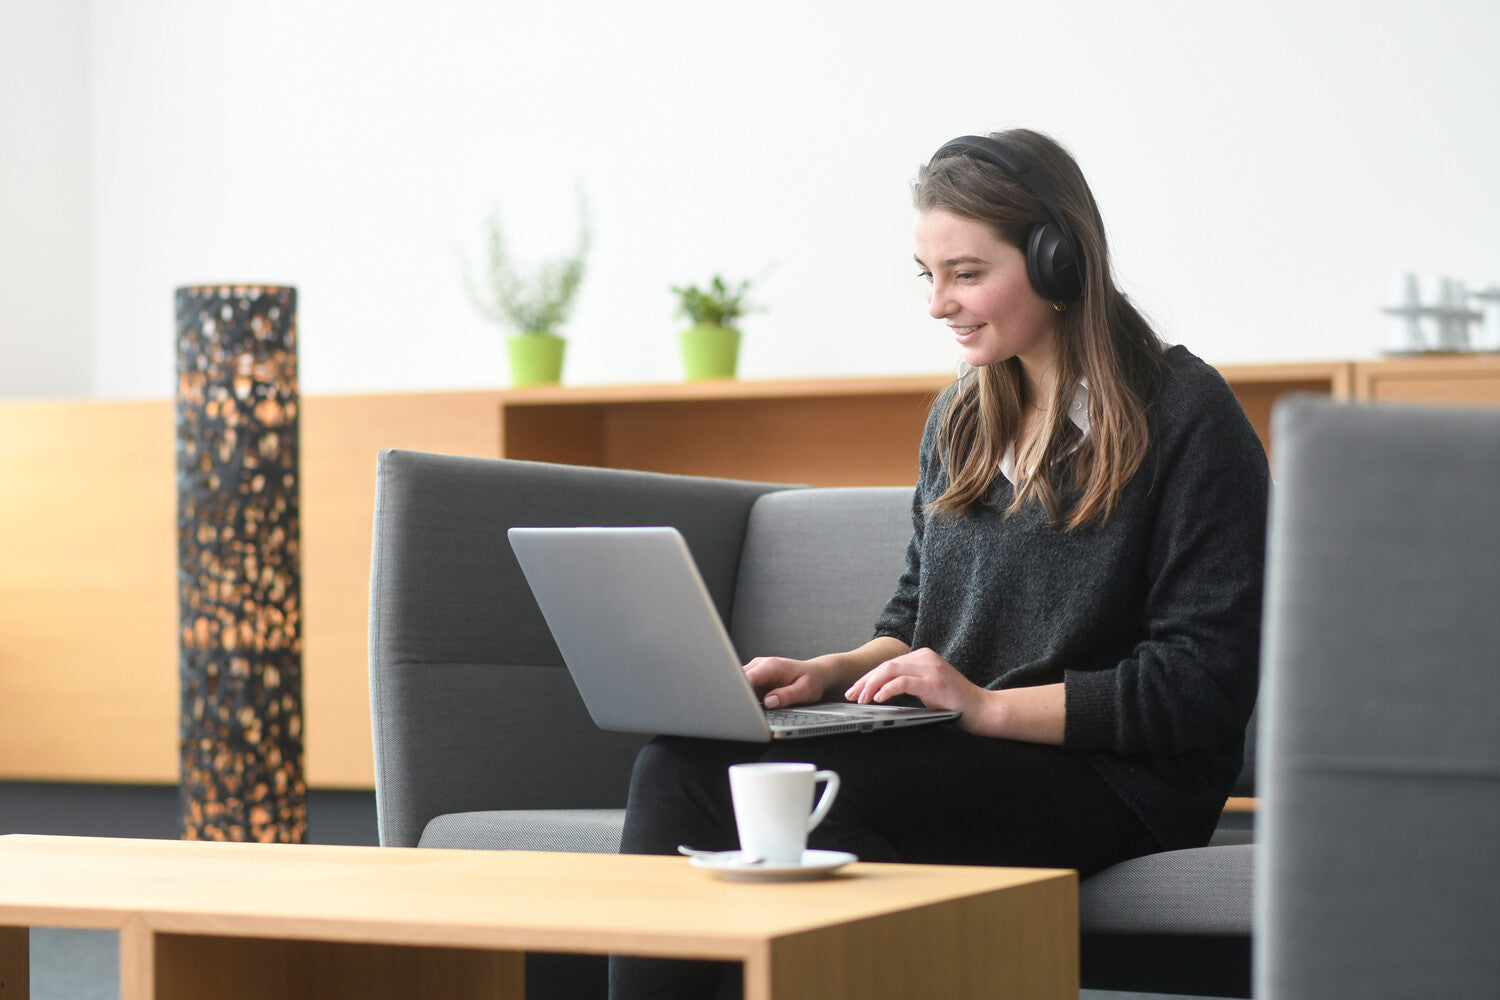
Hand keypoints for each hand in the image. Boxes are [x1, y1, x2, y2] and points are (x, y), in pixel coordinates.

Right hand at [743, 656, 828, 709]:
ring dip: (742, 696)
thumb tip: (768, 702)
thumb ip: (786, 696)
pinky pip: (745, 687)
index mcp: (772, 666)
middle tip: (744, 712)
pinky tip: (754, 705)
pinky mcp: (756, 678)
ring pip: (739, 683)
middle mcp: (761, 664)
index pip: (747, 677)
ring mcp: (757, 670)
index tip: (739, 705)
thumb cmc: (812, 680)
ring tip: (750, 709)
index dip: (740, 692)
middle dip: (738, 695)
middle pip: (738, 679)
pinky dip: (746, 697)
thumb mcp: (805, 690)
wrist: (815, 673)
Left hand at [845, 647, 988, 727]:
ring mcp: (930, 668)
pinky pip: (903, 682)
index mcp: (923, 657)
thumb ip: (909, 684)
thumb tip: (880, 692)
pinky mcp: (934, 681)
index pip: (888, 664)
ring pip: (891, 671)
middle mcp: (926, 657)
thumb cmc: (956, 704)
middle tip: (851, 695)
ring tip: (861, 700)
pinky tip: (877, 699)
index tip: (855, 690)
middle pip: (886, 665)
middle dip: (865, 681)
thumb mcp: (928, 688)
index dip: (869, 677)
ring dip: (872, 686)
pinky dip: (886, 690)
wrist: (983, 710)